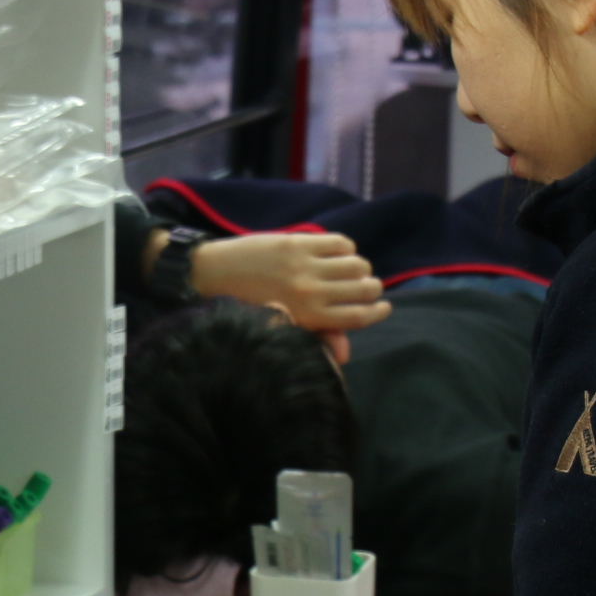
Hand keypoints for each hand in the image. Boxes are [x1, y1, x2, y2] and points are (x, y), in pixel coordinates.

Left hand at [186, 233, 389, 337]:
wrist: (212, 275)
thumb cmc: (247, 307)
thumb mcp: (282, 327)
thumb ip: (315, 336)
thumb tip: (344, 353)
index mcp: (308, 317)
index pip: (358, 316)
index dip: (378, 312)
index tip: (383, 307)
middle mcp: (311, 291)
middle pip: (364, 289)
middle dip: (373, 289)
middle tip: (368, 288)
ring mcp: (305, 264)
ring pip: (357, 264)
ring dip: (361, 268)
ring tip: (353, 270)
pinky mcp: (298, 242)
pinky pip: (339, 242)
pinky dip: (346, 248)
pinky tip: (337, 253)